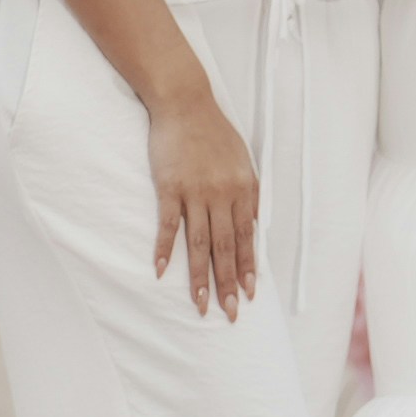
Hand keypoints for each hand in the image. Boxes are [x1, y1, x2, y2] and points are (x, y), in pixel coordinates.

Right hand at [147, 92, 264, 317]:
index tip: (249, 293)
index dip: (247, 267)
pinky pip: (168, 224)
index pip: (247, 238)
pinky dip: (164, 249)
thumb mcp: (243, 161)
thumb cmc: (214, 133)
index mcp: (244, 190)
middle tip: (229, 313)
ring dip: (199, 277)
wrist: (186, 103)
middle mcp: (222, 195)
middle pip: (225, 247)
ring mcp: (195, 192)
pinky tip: (160, 271)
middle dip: (228, 283)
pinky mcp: (169, 186)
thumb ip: (249, 193)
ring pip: (199, 243)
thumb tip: (254, 224)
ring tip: (198, 304)